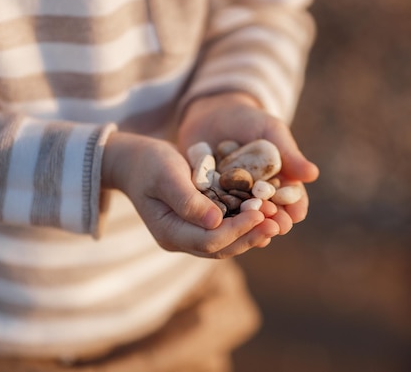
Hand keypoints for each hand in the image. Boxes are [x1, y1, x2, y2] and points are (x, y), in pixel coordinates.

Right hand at [101, 131, 280, 257]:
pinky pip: (225, 231)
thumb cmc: (148, 163)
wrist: (134, 162)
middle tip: (276, 223)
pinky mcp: (199, 224)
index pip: (210, 240)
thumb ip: (188, 200)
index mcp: (170, 232)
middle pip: (221, 248)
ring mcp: (189, 235)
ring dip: (251, 234)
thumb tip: (216, 222)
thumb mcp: (166, 175)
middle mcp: (181, 239)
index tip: (260, 213)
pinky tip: (263, 216)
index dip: (237, 230)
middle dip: (250, 236)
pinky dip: (244, 225)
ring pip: (226, 243)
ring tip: (275, 222)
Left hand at [178, 92, 319, 234]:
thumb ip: (289, 154)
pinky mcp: (209, 198)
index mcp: (280, 183)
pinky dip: (218, 216)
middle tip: (275, 227)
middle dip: (273, 220)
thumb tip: (313, 174)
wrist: (213, 114)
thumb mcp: (271, 132)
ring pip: (243, 217)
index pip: (291, 199)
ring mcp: (233, 199)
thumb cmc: (250, 121)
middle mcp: (258, 197)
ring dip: (247, 224)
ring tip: (251, 227)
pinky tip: (219, 222)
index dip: (294, 207)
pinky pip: (214, 209)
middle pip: (269, 213)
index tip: (296, 214)